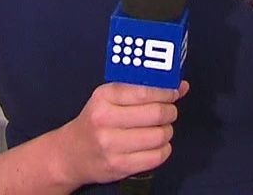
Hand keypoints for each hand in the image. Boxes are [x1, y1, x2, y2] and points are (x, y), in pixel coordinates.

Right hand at [53, 80, 189, 185]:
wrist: (71, 153)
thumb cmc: (96, 121)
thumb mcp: (109, 98)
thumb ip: (142, 89)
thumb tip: (181, 86)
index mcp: (104, 97)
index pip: (144, 92)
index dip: (166, 92)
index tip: (173, 93)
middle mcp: (105, 120)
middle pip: (156, 114)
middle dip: (170, 111)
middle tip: (169, 111)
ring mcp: (111, 145)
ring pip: (159, 136)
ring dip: (167, 131)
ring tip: (161, 129)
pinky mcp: (119, 166)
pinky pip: (156, 157)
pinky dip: (163, 149)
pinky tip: (156, 145)